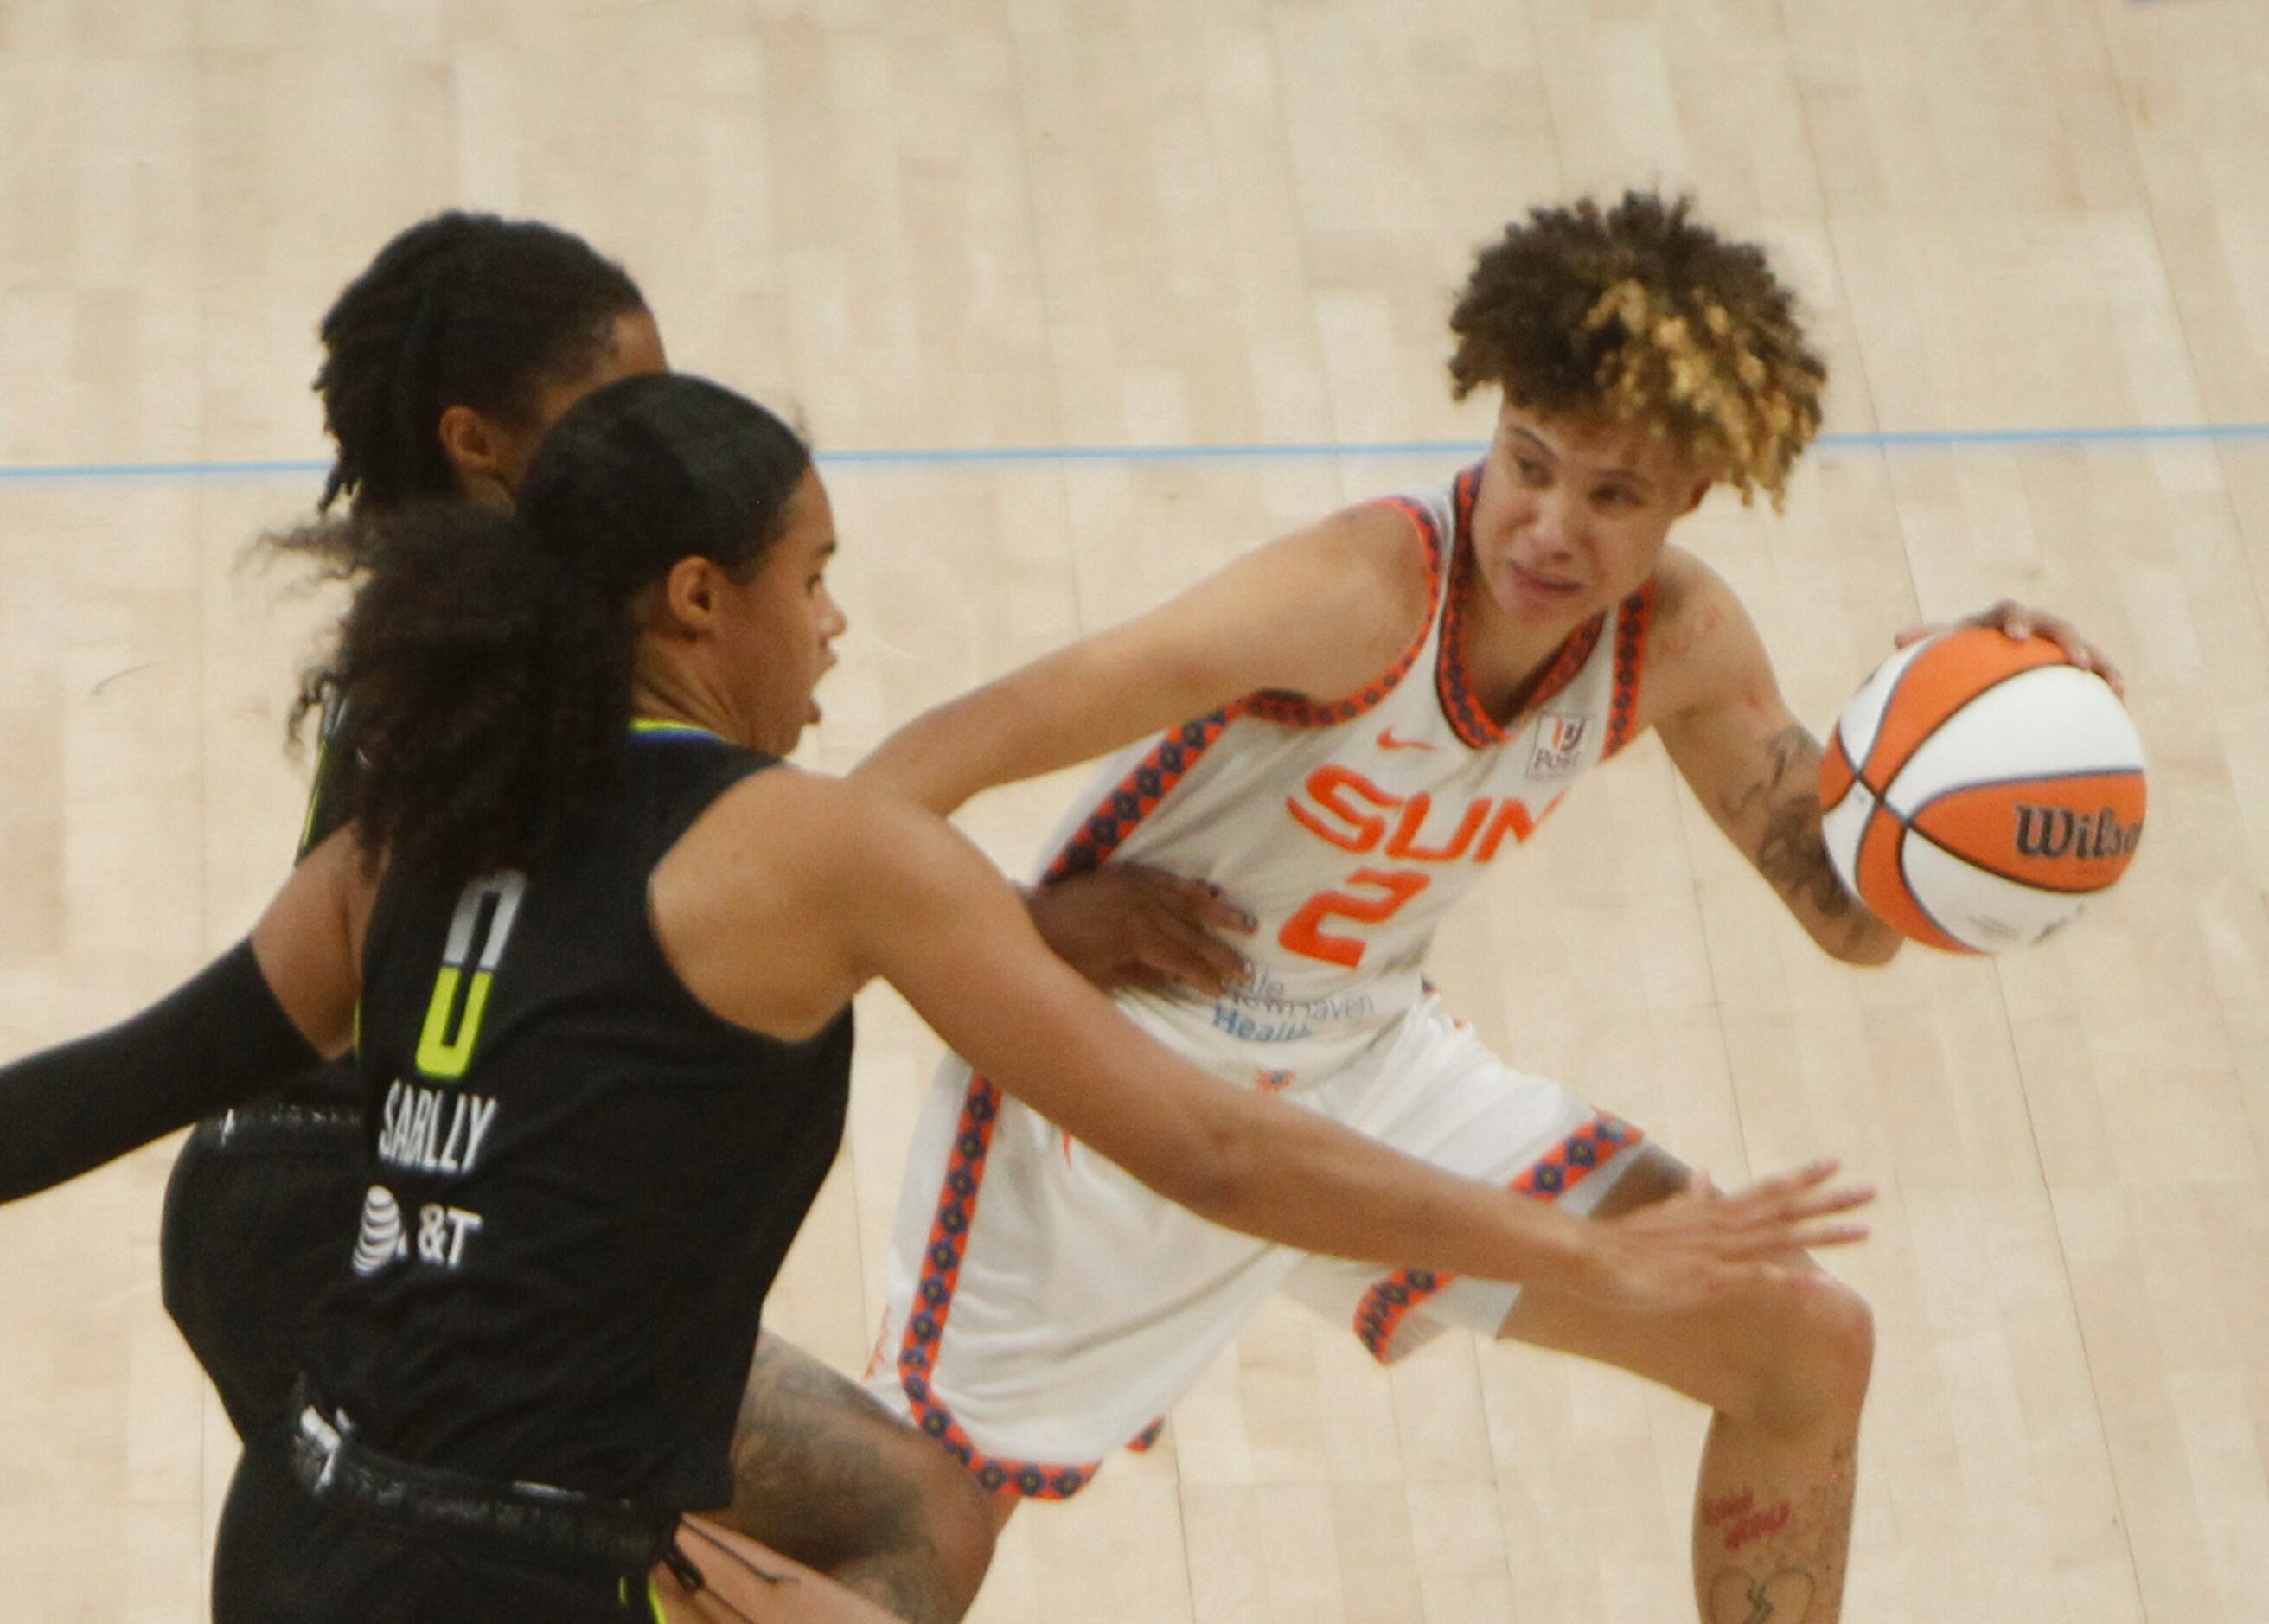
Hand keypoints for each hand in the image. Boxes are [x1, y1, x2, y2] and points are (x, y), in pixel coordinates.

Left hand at [1025, 866, 1255, 994]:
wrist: (1029, 918)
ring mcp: (1136, 887)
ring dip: (1219, 912)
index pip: (1183, 959)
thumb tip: (1181, 983)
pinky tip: (1211, 892)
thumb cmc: (1060, 959)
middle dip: (1221, 952)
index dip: (1205, 976)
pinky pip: (1166, 879)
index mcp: (1137, 937)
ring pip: (1187, 899)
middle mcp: (1142, 908)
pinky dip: (1190, 887)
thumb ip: (1143, 978)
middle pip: (1192, 932)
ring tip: (1248, 923)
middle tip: (1247, 969)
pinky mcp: (1126, 875)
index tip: (1224, 989)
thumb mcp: (1101, 980)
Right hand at [1571, 1161, 1872, 1314]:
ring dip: (1824, 1233)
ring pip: (1782, 1237)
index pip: (1768, 1188)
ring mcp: (1719, 1251)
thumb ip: (1692, 1196)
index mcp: (1715, 1211)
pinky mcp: (1708, 1278)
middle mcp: (1724, 1225)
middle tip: (1871, 1191)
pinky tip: (1821, 1282)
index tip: (1835, 1164)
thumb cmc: (1626, 1241)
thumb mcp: (1666, 1213)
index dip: (1803, 1177)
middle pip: (1786, 1208)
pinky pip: (1758, 1277)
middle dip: (1830, 1200)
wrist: (1593, 1257)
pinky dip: (1791, 1278)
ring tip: (1865, 1230)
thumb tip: (1706, 1171)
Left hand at [1896, 599, 2123, 696]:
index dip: (2015, 620)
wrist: (1976, 662)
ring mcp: (2054, 646)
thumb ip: (1925, 645)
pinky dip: (2107, 685)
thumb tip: (1898, 638)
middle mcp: (2033, 627)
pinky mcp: (2070, 667)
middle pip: (2056, 625)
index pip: (2008, 611)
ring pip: (2084, 649)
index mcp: (1998, 620)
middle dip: (2069, 640)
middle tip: (2076, 660)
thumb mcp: (1938, 653)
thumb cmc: (1952, 658)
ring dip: (2100, 664)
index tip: (2015, 637)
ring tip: (2114, 686)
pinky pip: (2094, 674)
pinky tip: (2120, 706)